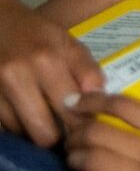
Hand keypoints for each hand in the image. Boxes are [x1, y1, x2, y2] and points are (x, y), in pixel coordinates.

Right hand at [0, 0, 104, 145]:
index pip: (70, 114)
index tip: (85, 126)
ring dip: (32, 130)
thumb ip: (87, 71)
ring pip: (20, 133)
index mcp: (46, 62)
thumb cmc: (36, 33)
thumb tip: (98, 100)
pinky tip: (22, 113)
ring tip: (41, 116)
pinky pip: (1, 127)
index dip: (80, 126)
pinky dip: (14, 125)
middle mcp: (17, 77)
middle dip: (56, 136)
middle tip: (63, 128)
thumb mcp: (68, 43)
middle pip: (42, 134)